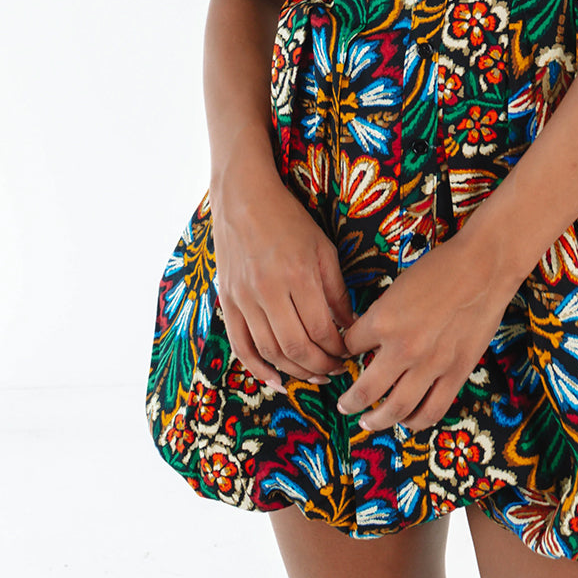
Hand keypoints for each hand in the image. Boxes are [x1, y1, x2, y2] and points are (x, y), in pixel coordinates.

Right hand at [211, 163, 354, 388]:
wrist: (244, 199)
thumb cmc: (289, 220)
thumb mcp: (323, 248)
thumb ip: (336, 290)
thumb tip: (349, 325)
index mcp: (299, 275)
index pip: (322, 330)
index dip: (338, 350)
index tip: (350, 354)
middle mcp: (270, 291)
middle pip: (297, 347)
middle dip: (320, 366)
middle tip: (336, 371)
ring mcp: (245, 299)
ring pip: (270, 351)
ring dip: (295, 371)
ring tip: (314, 375)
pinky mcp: (228, 301)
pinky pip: (241, 345)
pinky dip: (257, 368)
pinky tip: (275, 379)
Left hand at [336, 232, 514, 431]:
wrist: (484, 265)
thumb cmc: (441, 268)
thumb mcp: (397, 287)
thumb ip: (382, 317)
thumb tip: (370, 340)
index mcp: (382, 320)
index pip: (349, 347)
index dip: (345, 353)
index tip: (347, 358)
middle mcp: (403, 348)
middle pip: (365, 391)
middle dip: (349, 402)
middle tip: (344, 405)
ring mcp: (431, 365)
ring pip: (396, 409)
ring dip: (377, 420)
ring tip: (369, 422)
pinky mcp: (457, 373)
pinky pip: (432, 410)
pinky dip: (416, 421)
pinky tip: (407, 421)